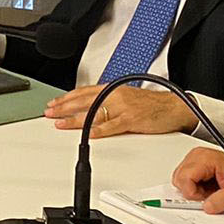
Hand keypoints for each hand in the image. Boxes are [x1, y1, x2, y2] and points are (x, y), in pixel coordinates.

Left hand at [44, 83, 195, 136]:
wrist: (174, 106)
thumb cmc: (151, 104)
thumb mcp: (126, 96)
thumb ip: (108, 100)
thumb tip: (89, 106)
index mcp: (112, 89)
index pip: (83, 92)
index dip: (66, 98)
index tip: (53, 104)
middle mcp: (115, 96)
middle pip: (83, 102)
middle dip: (63, 108)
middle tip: (49, 114)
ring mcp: (123, 108)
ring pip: (93, 113)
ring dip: (74, 119)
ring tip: (60, 124)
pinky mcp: (132, 120)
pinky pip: (112, 126)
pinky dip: (99, 130)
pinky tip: (88, 134)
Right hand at [172, 147, 223, 213]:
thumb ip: (222, 200)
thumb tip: (207, 207)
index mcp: (206, 159)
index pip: (184, 178)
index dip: (192, 194)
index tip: (205, 198)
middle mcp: (198, 155)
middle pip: (179, 178)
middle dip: (192, 192)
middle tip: (209, 194)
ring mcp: (195, 158)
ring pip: (180, 179)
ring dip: (193, 189)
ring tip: (210, 190)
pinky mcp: (195, 163)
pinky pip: (185, 179)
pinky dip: (194, 187)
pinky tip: (207, 187)